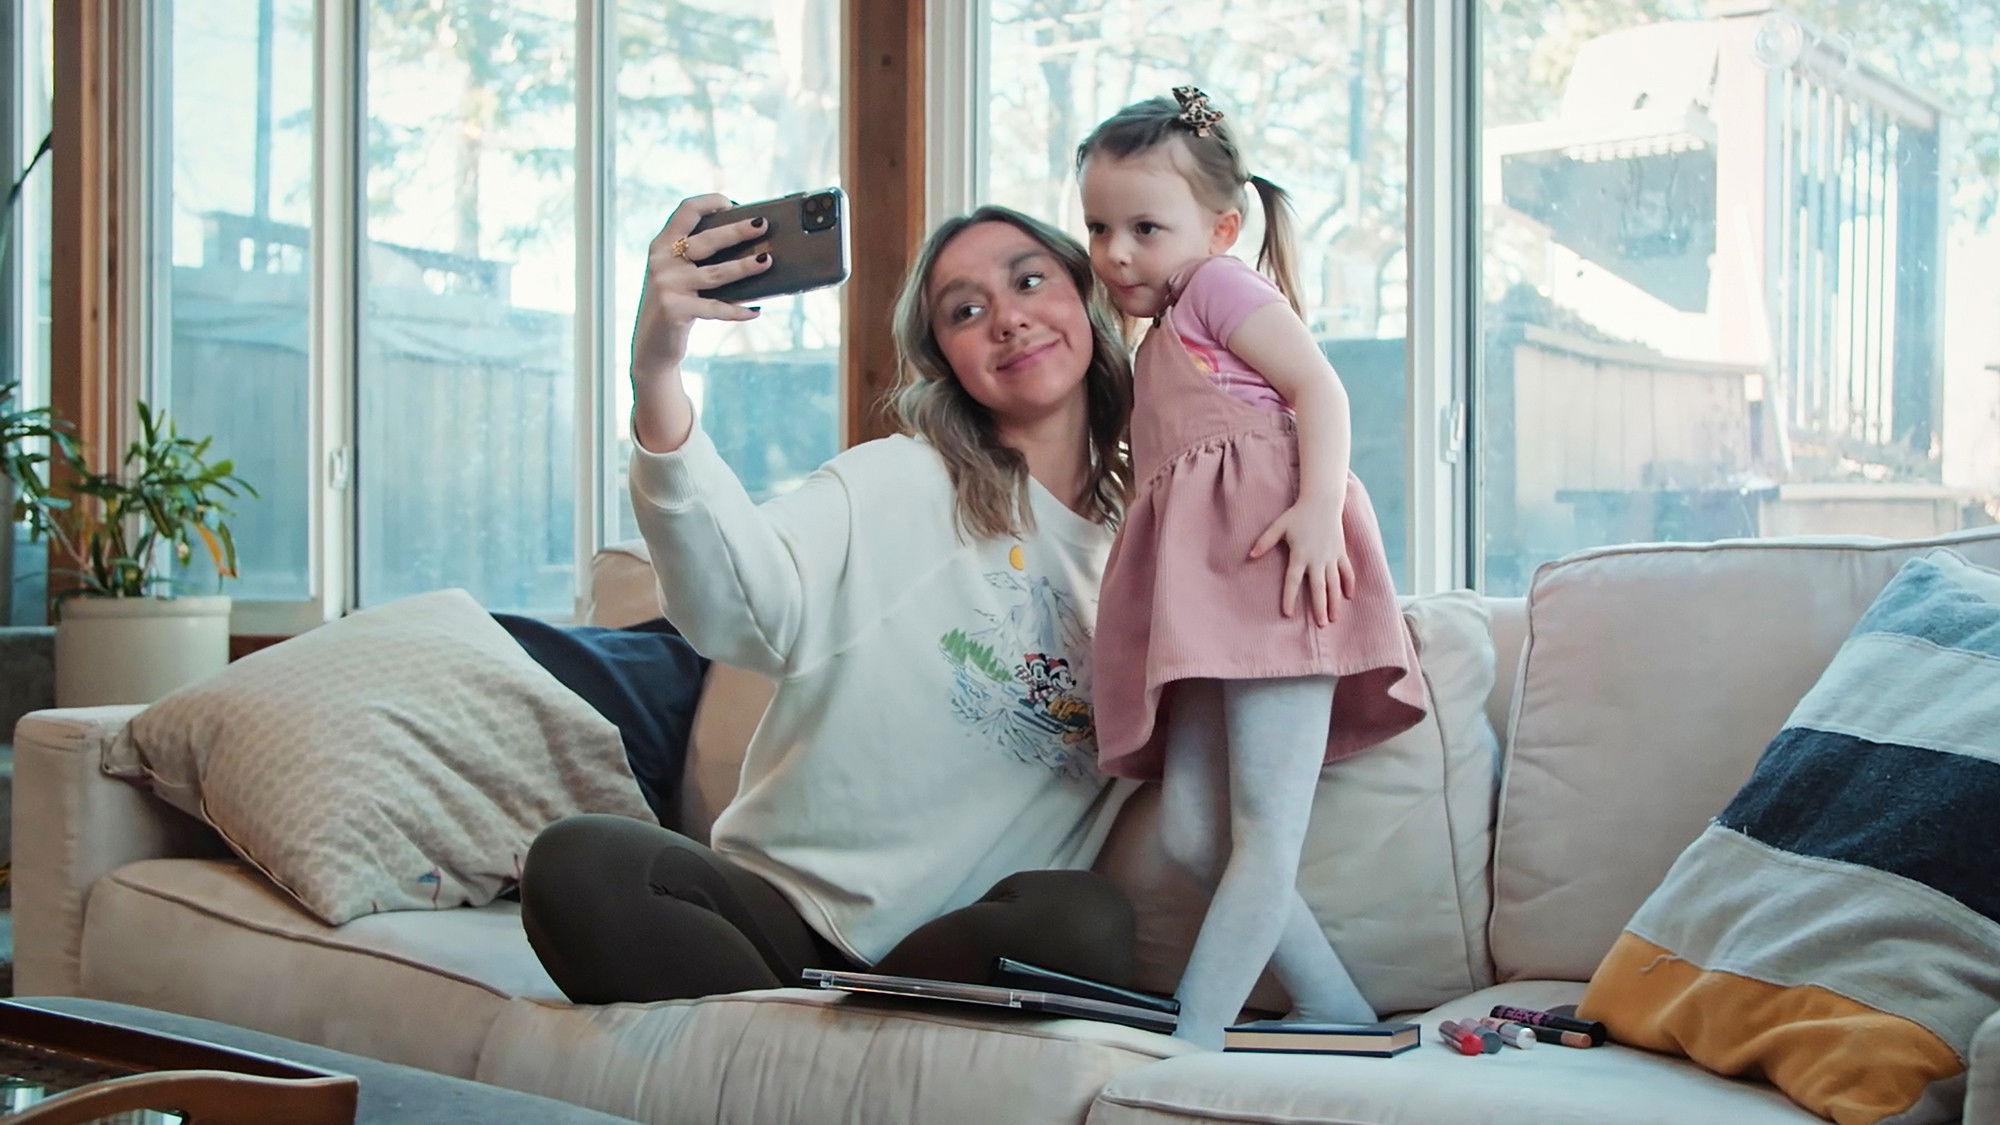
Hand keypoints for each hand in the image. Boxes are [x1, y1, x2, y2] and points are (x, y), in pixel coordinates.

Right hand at [630, 194, 774, 385]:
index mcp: (662, 245)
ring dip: (745, 267)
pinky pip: (716, 308)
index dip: (710, 202)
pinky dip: (738, 310)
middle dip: (738, 231)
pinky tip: (756, 310)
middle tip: (763, 225)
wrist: (651, 346)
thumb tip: (749, 246)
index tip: (733, 203)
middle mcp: (662, 261)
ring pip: (716, 273)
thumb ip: (698, 259)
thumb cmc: (675, 305)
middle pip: (707, 240)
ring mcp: (668, 286)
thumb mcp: (677, 275)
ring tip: (767, 261)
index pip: (685, 211)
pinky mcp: (676, 310)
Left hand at [1249, 498, 1354, 627]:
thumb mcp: (1278, 526)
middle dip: (1319, 606)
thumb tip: (1250, 556)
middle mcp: (1317, 559)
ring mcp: (1331, 556)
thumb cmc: (1298, 514)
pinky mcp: (1340, 552)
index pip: (1293, 580)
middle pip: (1318, 587)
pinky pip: (1347, 570)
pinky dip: (1349, 583)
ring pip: (1334, 583)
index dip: (1290, 597)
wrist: (1322, 501)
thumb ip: (1265, 541)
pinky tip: (1349, 596)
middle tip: (1320, 624)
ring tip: (1334, 618)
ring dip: (1335, 601)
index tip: (1288, 614)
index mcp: (1300, 554)